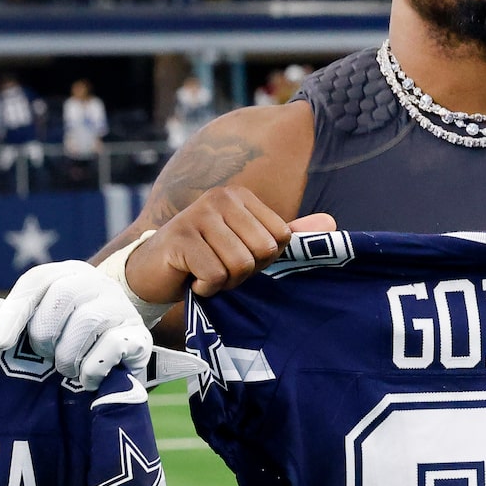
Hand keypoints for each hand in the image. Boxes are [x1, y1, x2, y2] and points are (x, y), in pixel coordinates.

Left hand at [0, 261, 151, 386]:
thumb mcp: (37, 324)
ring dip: (68, 356)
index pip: (36, 281)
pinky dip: (91, 368)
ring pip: (87, 321)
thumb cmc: (67, 341)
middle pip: (62, 297)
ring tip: (66, 370)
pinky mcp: (138, 335)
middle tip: (45, 357)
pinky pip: (111, 346)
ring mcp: (120, 307)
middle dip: (44, 335)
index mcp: (66, 274)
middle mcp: (96, 283)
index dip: (14, 312)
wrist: (118, 358)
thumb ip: (8, 315)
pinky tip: (87, 379)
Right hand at [122, 188, 336, 304]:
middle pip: (263, 251)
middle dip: (245, 272)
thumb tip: (332, 223)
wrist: (153, 272)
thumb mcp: (249, 246)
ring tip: (206, 273)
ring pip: (240, 264)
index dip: (264, 260)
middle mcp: (221, 197)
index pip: (281, 237)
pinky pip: (215, 275)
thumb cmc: (206, 258)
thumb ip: (288, 234)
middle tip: (220, 269)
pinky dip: (206, 288)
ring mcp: (198, 215)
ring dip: (225, 282)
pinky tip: (191, 279)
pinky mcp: (180, 238)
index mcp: (242, 197)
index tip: (238, 258)